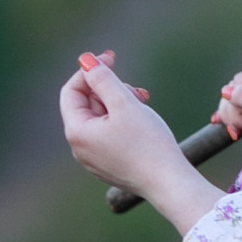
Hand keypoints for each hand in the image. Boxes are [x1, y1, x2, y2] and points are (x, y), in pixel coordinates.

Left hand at [58, 52, 222, 231]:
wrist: (169, 183)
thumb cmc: (148, 143)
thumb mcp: (124, 103)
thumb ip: (103, 78)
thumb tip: (85, 60)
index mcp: (77, 132)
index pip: (72, 90)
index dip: (90, 70)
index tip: (112, 58)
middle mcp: (79, 148)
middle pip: (87, 104)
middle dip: (110, 89)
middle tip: (138, 90)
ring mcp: (93, 159)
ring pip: (100, 119)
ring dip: (119, 104)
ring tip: (143, 105)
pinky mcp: (108, 165)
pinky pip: (108, 135)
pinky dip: (122, 122)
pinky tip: (143, 123)